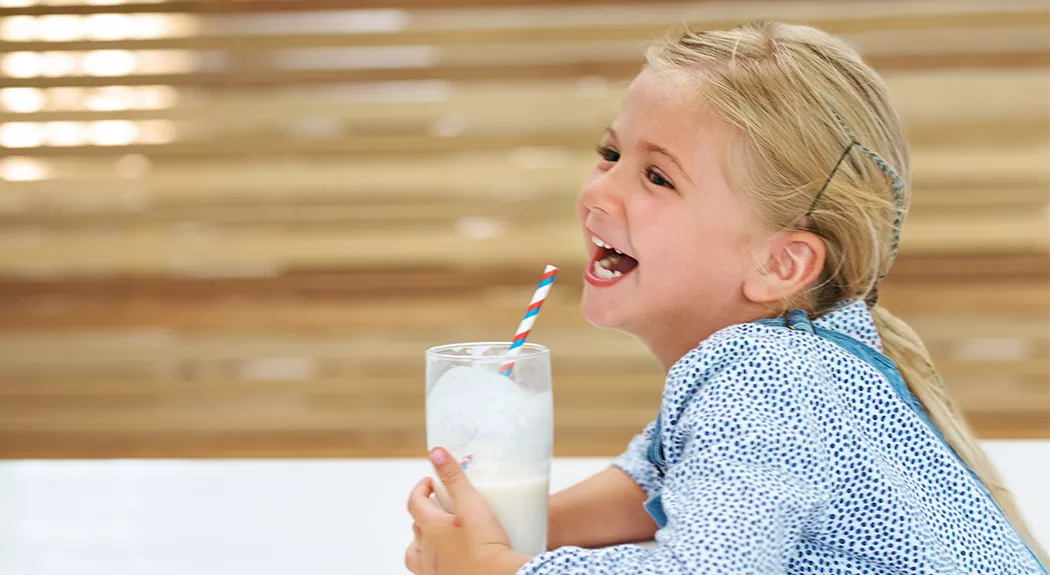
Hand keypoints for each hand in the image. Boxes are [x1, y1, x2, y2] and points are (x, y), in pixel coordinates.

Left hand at [405, 447, 530, 574]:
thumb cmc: (486, 545)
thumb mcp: (471, 504)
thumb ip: (454, 477)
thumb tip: (436, 452)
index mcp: (431, 529)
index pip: (414, 502)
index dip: (421, 489)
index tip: (431, 482)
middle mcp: (427, 551)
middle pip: (416, 527)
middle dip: (424, 512)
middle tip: (440, 505)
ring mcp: (433, 570)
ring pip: (416, 553)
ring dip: (423, 541)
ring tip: (437, 536)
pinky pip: (429, 571)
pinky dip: (433, 563)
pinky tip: (449, 559)